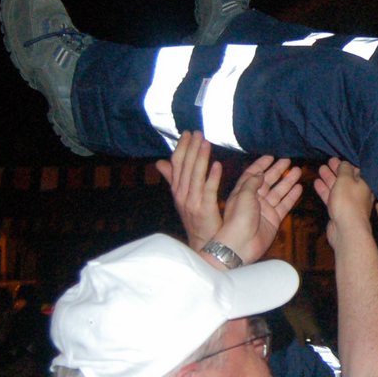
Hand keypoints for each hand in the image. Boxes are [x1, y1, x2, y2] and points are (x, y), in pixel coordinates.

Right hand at [156, 131, 223, 249]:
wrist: (202, 244)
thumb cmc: (196, 219)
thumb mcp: (182, 197)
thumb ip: (173, 179)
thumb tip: (160, 162)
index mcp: (177, 190)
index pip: (176, 165)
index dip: (181, 148)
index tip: (187, 133)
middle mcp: (181, 194)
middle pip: (184, 167)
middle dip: (190, 148)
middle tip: (197, 132)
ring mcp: (191, 202)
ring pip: (195, 176)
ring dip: (200, 158)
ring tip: (206, 143)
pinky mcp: (204, 210)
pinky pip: (208, 191)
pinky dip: (212, 177)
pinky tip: (217, 165)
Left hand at [214, 155, 302, 262]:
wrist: (241, 244)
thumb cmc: (238, 218)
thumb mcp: (243, 195)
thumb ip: (253, 182)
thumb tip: (260, 173)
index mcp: (242, 191)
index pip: (252, 174)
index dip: (261, 165)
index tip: (271, 157)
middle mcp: (254, 198)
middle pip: (268, 181)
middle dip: (278, 170)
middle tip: (289, 161)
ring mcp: (265, 209)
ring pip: (279, 191)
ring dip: (288, 181)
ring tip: (298, 171)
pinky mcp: (274, 219)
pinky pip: (285, 204)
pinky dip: (292, 196)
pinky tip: (299, 188)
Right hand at [315, 159, 374, 244]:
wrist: (346, 229)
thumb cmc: (348, 201)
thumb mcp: (346, 179)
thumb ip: (344, 169)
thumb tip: (344, 163)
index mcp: (365, 184)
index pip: (357, 170)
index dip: (346, 163)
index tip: (337, 157)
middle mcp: (359, 193)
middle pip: (346, 178)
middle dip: (336, 170)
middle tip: (328, 161)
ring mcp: (348, 203)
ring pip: (338, 188)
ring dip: (329, 178)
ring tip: (321, 169)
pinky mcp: (339, 211)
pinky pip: (331, 197)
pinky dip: (325, 190)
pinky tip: (317, 183)